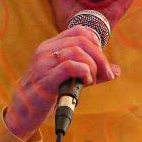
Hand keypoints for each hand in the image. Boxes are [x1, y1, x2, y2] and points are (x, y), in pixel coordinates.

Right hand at [4, 26, 119, 140]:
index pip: (80, 31)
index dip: (97, 42)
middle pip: (82, 40)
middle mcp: (46, 50)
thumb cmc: (49, 93)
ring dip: (92, 66)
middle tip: (107, 73)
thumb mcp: (72, 79)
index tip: (103, 61)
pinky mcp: (45, 79)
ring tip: (92, 80)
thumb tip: (117, 71)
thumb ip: (93, 73)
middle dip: (100, 57)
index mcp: (51, 46)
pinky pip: (69, 66)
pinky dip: (84, 72)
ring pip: (76, 51)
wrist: (24, 110)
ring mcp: (43, 63)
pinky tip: (85, 82)